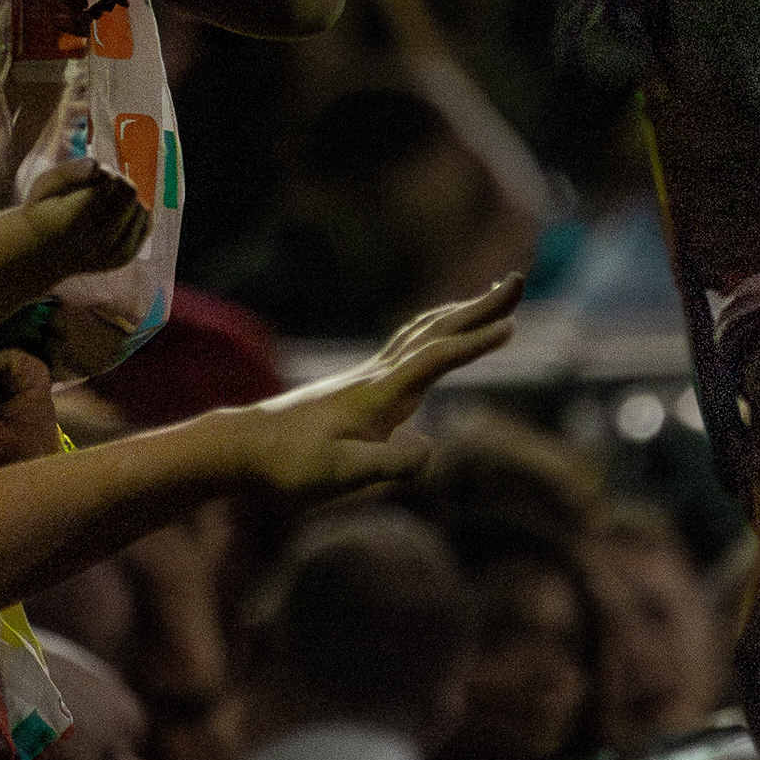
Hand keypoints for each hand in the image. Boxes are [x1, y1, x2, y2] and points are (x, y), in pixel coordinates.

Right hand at [23, 158, 151, 276]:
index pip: (111, 182)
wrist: (43, 255)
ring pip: (141, 208)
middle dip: (118, 184)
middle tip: (96, 191)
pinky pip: (145, 224)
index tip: (88, 181)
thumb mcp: (44, 186)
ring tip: (103, 206)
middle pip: (130, 192)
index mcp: (74, 221)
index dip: (103, 174)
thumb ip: (67, 172)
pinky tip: (116, 217)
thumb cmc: (44, 212)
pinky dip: (135, 214)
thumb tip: (97, 165)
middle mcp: (97, 242)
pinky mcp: (123, 258)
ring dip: (126, 200)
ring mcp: (113, 254)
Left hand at [225, 275, 522, 494]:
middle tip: (518, 283)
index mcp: (377, 396)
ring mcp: (368, 378)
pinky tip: (441, 334)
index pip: (434, 361)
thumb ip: (387, 466)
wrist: (241, 448)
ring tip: (493, 299)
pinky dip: (436, 331)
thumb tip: (430, 449)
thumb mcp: (338, 477)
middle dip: (479, 309)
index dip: (473, 345)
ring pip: (422, 333)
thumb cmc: (287, 467)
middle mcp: (377, 377)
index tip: (510, 327)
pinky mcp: (362, 388)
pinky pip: (410, 348)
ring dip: (460, 314)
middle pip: (435, 332)